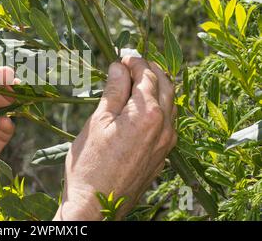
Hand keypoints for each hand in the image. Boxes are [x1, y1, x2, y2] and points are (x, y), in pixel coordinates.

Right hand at [54, 57, 176, 220]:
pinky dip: (159, 104)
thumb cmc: (90, 164)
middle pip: (165, 85)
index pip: (146, 75)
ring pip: (170, 102)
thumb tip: (119, 67)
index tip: (122, 56)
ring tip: (137, 80)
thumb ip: (113, 91)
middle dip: (149, 69)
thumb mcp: (97, 122)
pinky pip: (169, 120)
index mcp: (147, 114)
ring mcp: (167, 141)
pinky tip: (143, 105)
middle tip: (131, 64)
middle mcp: (164, 126)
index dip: (135, 61)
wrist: (98, 204)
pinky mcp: (163, 154)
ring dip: (157, 86)